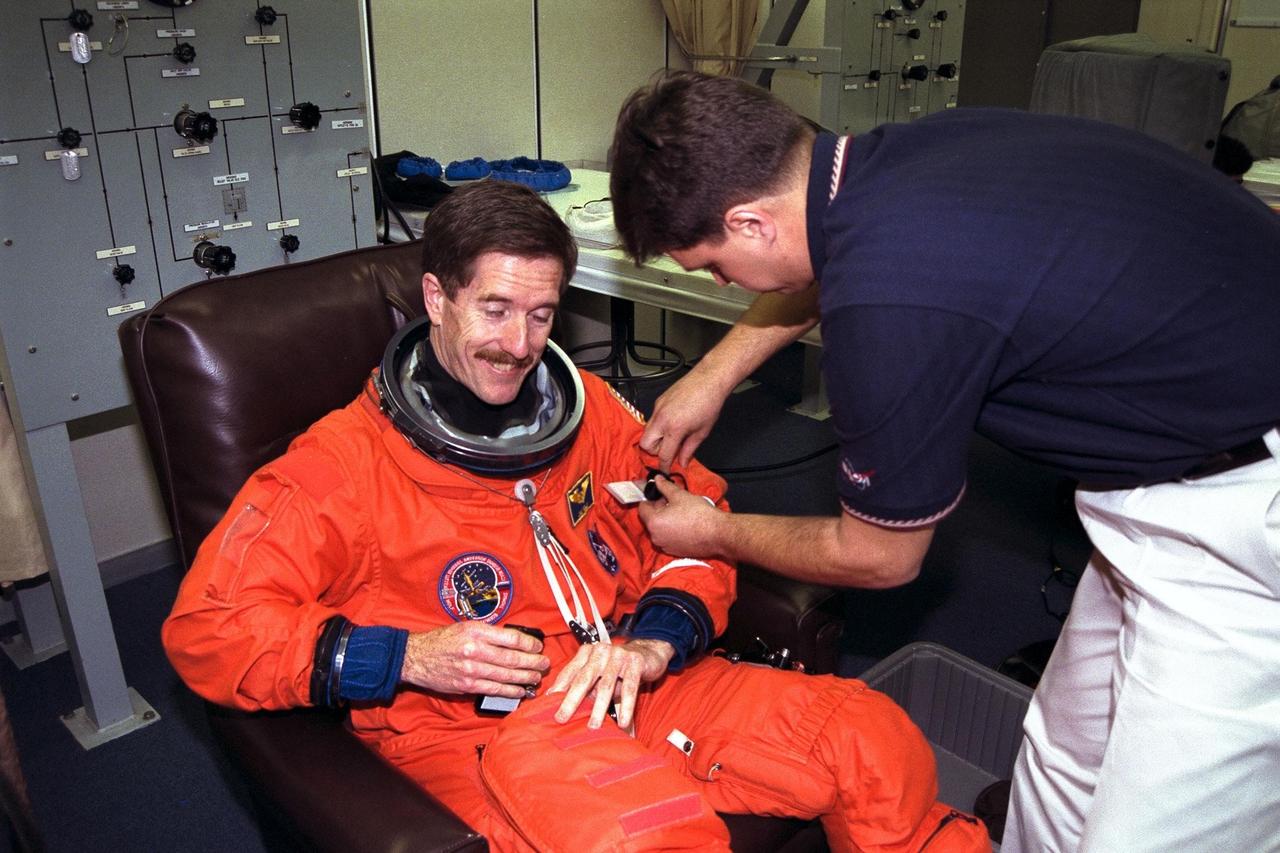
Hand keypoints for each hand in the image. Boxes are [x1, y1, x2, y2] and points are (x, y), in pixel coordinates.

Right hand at [400, 622, 549, 698]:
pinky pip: (494, 689)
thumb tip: (515, 640)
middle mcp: (475, 649)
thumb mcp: (466, 626)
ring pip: (506, 676)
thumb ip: (489, 633)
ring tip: (537, 677)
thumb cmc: (443, 640)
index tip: (538, 646)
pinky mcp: (467, 685)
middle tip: (545, 664)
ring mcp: (471, 669)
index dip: (530, 644)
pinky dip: (511, 691)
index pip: (511, 638)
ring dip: (526, 678)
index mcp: (476, 631)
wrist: (416, 657)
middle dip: (533, 663)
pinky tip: (521, 690)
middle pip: (512, 658)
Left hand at [547, 638, 673, 729]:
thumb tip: (566, 709)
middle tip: (562, 718)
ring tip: (593, 726)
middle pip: (583, 678)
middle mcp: (600, 651)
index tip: (546, 704)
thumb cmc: (618, 668)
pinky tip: (622, 722)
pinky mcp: (635, 663)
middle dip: (571, 700)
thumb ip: (586, 687)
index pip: (570, 671)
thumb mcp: (600, 675)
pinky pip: (629, 688)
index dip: (558, 688)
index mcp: (587, 652)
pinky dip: (625, 707)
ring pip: (606, 685)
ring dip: (598, 708)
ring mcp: (618, 656)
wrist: (648, 652)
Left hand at [637, 475, 722, 556]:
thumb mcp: (680, 495)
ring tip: (681, 512)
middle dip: (659, 509)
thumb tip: (657, 480)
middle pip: (651, 519)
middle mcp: (656, 537)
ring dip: (666, 520)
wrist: (717, 533)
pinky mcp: (675, 552)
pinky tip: (685, 524)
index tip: (659, 494)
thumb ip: (665, 486)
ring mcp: (665, 546)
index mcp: (653, 522)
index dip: (650, 498)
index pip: (642, 507)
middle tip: (673, 501)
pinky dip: (673, 531)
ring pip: (660, 529)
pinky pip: (668, 538)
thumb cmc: (699, 515)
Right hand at [639, 371, 727, 469]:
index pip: (662, 455)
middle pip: (645, 444)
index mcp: (674, 429)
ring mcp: (658, 409)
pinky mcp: (658, 401)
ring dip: (656, 438)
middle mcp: (662, 419)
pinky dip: (659, 425)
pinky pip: (653, 418)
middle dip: (654, 451)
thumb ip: (689, 449)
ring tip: (672, 436)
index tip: (666, 469)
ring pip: (647, 431)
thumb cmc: (709, 402)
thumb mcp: (702, 431)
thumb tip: (683, 461)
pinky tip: (674, 422)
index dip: (664, 465)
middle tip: (667, 451)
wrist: (709, 380)